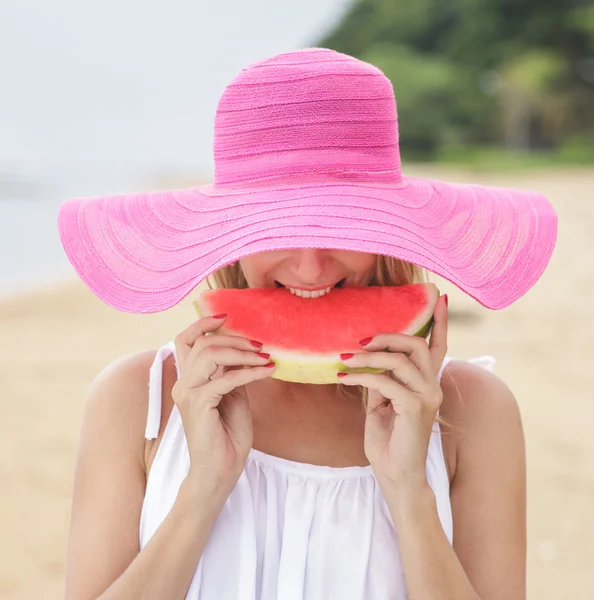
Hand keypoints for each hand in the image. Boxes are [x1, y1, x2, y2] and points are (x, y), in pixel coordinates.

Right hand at [172, 315, 275, 499]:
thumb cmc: (228, 435)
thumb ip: (233, 371)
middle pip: (203, 343)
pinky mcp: (197, 404)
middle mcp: (182, 383)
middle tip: (260, 346)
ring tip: (264, 358)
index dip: (202, 323)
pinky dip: (250, 372)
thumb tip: (244, 350)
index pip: (186, 340)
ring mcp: (187, 393)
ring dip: (241, 353)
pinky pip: (226, 378)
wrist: (221, 470)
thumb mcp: (234, 394)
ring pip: (210, 355)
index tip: (226, 317)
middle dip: (234, 339)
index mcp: (189, 379)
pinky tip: (267, 371)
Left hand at [337, 294, 448, 494]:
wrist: (395, 474)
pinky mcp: (415, 408)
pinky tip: (345, 377)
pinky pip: (385, 381)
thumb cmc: (388, 439)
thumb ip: (380, 377)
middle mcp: (432, 386)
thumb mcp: (381, 401)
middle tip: (360, 341)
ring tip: (345, 358)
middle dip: (387, 336)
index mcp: (426, 382)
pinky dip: (362, 376)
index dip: (440, 321)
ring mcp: (427, 396)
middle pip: (416, 344)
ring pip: (399, 360)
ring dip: (368, 356)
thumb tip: (364, 355)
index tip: (439, 296)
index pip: (437, 345)